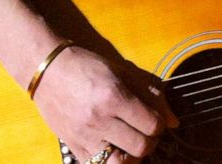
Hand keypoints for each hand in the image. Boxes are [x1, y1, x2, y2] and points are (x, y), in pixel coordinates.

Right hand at [25, 43, 177, 161]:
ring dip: (131, 157)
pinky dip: (110, 161)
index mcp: (114, 97)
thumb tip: (174, 121)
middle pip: (141, 147)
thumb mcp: (122, 72)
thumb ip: (150, 95)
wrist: (47, 70)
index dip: (160, 124)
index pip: (152, 125)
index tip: (155, 119)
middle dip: (149, 141)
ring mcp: (84, 136)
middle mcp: (99, 119)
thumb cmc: (87, 66)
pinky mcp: (72, 146)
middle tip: (144, 131)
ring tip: (130, 144)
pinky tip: (112, 148)